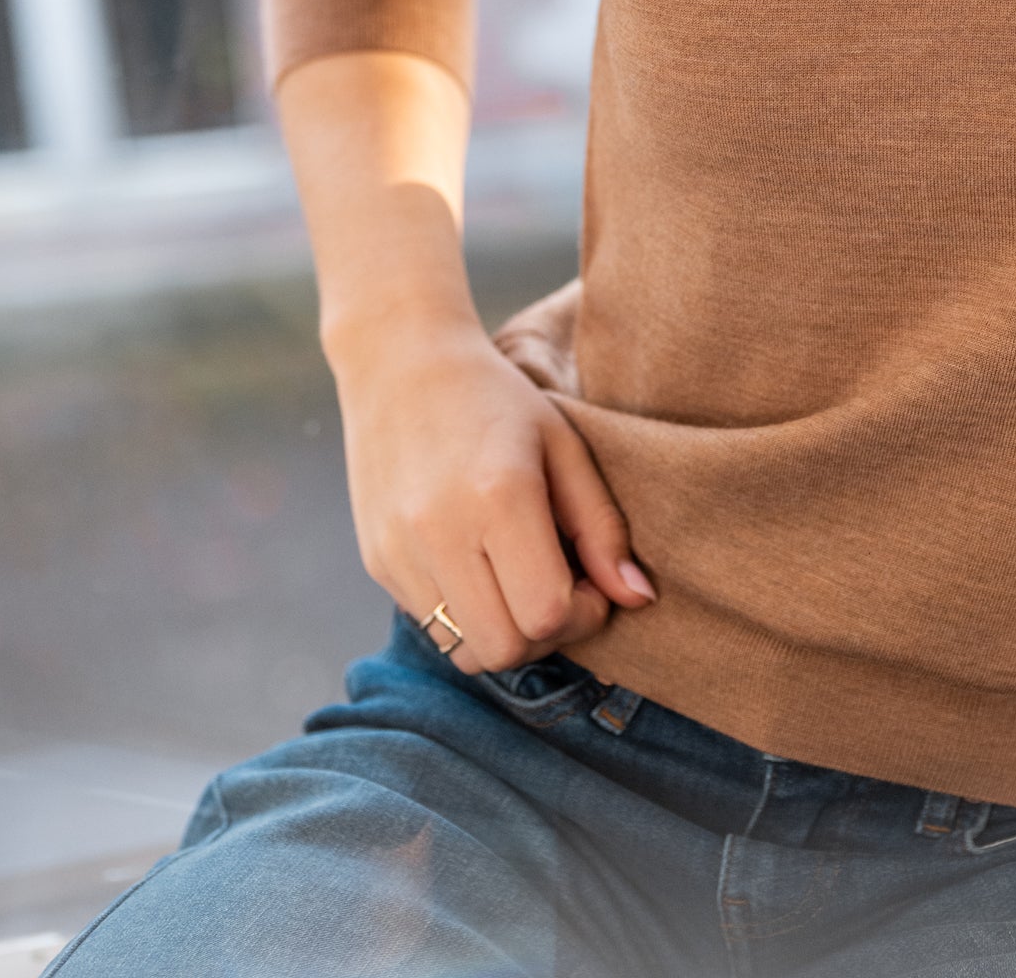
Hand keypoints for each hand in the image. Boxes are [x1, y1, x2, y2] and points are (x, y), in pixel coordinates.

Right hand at [333, 311, 654, 675]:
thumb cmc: (496, 399)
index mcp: (498, 497)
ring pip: (465, 651)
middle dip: (545, 634)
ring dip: (503, 630)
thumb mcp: (564, 446)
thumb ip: (603, 527)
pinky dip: (465, 614)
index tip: (588, 577)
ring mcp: (400, 552)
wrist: (401, 364)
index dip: (582, 613)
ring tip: (517, 577)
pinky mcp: (377, 563)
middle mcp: (440, 532)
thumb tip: (639, 599)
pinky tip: (477, 563)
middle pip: (504, 649)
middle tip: (557, 585)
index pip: (546, 614)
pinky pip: (431, 625)